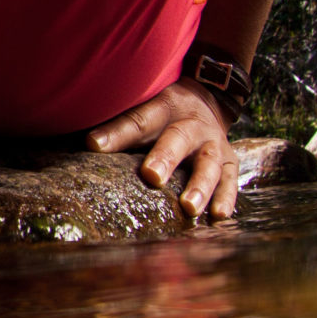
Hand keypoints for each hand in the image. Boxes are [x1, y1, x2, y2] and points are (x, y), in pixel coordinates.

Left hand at [87, 80, 238, 220]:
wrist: (208, 101)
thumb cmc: (163, 115)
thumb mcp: (142, 110)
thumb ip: (118, 128)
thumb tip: (86, 145)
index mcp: (164, 109)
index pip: (137, 120)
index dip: (117, 133)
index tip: (94, 145)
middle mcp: (192, 126)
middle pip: (178, 139)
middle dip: (166, 158)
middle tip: (152, 176)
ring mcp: (214, 145)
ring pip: (209, 164)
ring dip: (200, 186)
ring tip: (189, 207)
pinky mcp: (230, 163)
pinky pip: (231, 180)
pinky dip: (227, 198)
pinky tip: (219, 216)